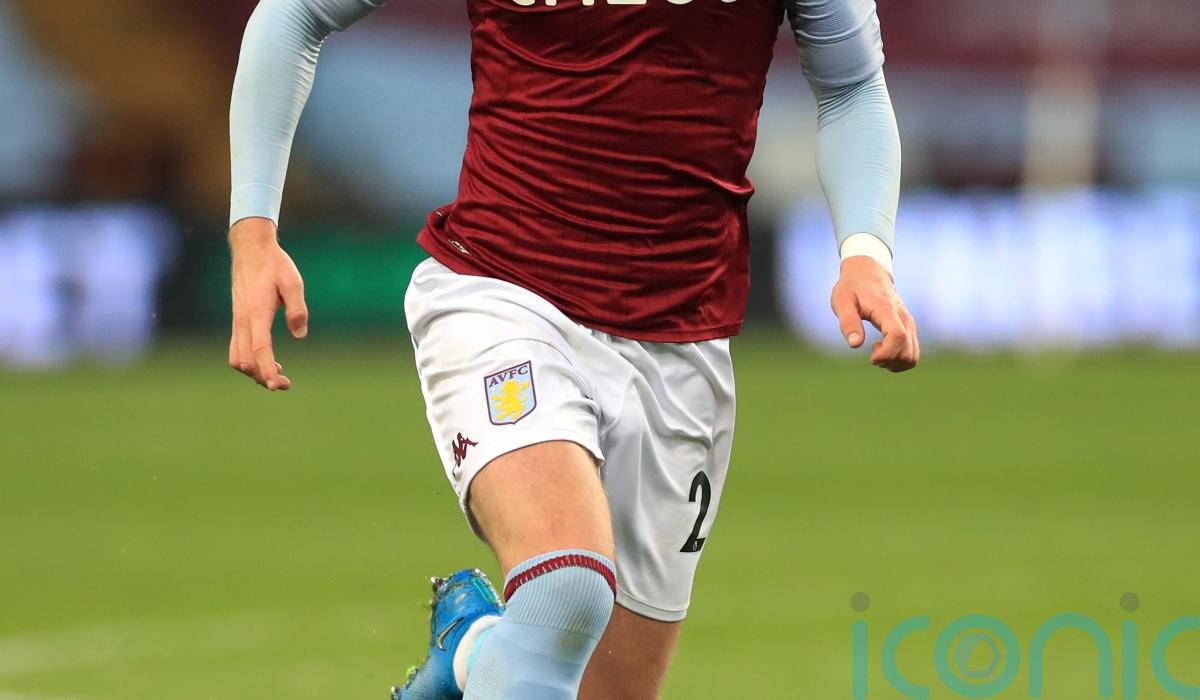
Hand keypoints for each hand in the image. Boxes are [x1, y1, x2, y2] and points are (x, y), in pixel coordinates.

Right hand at [228, 218, 308, 390]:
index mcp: (256, 313)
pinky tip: (268, 359)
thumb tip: (300, 335)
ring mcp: (237, 321)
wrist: (250, 249)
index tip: (278, 385)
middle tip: (286, 384)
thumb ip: (297, 309)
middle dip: (263, 377)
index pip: (260, 349)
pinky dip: (249, 361)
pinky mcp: (238, 320)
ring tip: (277, 374)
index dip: (268, 370)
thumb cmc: (274, 264)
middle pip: (245, 361)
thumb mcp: (293, 282)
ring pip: (237, 358)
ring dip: (254, 372)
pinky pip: (237, 349)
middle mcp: (243, 320)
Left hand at [831, 256, 918, 371]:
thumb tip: (855, 344)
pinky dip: (898, 358)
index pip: (898, 336)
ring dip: (894, 363)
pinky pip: (911, 352)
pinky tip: (882, 349)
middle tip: (871, 355)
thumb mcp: (842, 301)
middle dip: (889, 362)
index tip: (870, 357)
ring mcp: (909, 323)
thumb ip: (848, 322)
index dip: (886, 354)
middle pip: (908, 352)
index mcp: (886, 310)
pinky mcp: (909, 327)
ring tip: (876, 352)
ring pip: (913, 355)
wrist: (867, 272)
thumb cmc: (852, 287)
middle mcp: (903, 317)